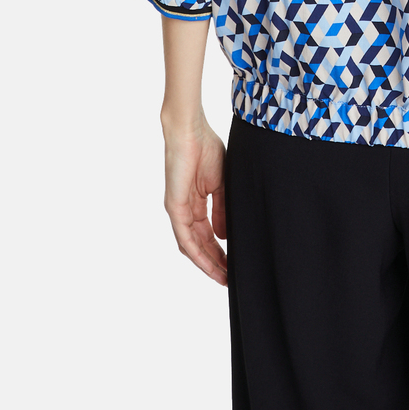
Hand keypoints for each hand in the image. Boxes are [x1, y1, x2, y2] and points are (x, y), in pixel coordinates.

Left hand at [162, 118, 227, 285]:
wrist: (191, 131)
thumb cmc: (205, 148)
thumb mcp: (220, 183)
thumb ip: (222, 208)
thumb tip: (224, 235)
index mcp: (195, 203)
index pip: (207, 235)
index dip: (219, 252)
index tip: (233, 265)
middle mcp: (184, 210)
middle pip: (199, 245)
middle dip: (215, 263)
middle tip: (230, 278)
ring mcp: (178, 210)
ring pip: (190, 246)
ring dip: (206, 264)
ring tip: (223, 276)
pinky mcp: (174, 207)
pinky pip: (184, 238)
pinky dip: (197, 253)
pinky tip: (209, 264)